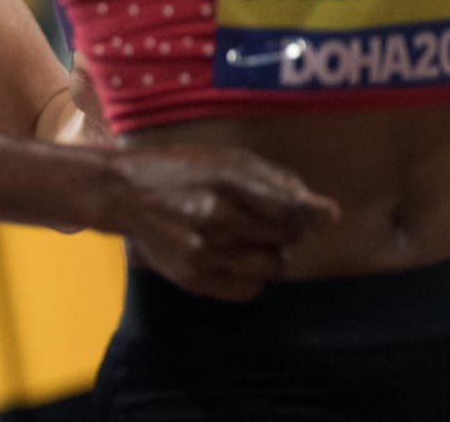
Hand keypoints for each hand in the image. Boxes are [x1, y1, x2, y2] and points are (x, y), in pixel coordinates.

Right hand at [103, 144, 339, 301]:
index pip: (288, 208)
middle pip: (285, 240)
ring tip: (251, 241)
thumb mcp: (221, 158)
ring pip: (271, 268)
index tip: (328, 215)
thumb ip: (270, 178)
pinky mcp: (192, 277)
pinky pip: (248, 290)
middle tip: (269, 222)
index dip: (314, 213)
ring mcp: (203, 251)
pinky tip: (237, 259)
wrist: (121, 192)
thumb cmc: (177, 168)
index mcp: (224, 181)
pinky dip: (253, 278)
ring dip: (272, 255)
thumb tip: (321, 208)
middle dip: (287, 232)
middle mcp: (215, 217)